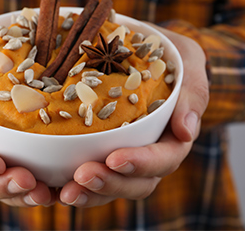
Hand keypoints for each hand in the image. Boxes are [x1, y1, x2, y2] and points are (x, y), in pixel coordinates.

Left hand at [59, 24, 209, 206]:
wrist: (145, 52)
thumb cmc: (171, 57)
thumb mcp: (189, 63)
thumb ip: (193, 93)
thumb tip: (187, 131)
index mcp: (173, 137)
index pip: (164, 159)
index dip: (141, 164)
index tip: (115, 158)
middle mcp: (149, 154)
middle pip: (135, 182)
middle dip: (110, 183)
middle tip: (82, 176)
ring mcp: (124, 155)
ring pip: (111, 186)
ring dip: (89, 192)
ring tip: (65, 191)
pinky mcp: (101, 151)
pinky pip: (89, 175)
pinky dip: (70, 183)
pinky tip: (51, 185)